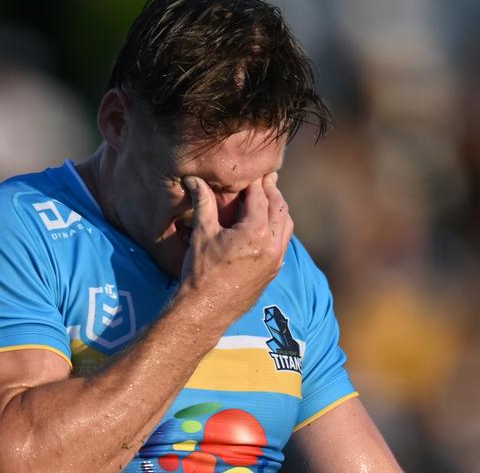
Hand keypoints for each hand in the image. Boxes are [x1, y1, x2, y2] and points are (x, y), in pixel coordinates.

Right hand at [179, 173, 292, 322]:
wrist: (205, 310)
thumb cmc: (201, 272)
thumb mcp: (202, 233)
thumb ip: (202, 202)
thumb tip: (193, 178)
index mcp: (257, 232)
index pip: (260, 197)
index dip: (255, 181)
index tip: (252, 170)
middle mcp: (273, 245)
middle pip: (279, 208)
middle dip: (272, 191)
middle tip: (267, 177)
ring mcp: (276, 261)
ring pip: (286, 226)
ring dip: (279, 209)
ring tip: (269, 198)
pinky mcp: (273, 272)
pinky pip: (283, 243)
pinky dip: (279, 229)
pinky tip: (268, 226)